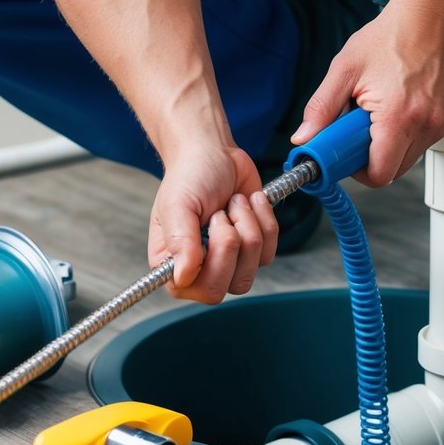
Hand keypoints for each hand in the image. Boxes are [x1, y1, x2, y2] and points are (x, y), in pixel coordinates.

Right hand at [147, 141, 278, 302]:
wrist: (215, 154)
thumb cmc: (189, 177)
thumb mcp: (178, 205)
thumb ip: (179, 242)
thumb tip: (182, 278)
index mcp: (173, 265)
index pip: (199, 289)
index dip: (214, 263)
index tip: (208, 226)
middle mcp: (201, 270)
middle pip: (231, 284)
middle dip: (233, 241)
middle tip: (221, 213)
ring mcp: (231, 262)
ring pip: (254, 266)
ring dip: (248, 226)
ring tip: (233, 204)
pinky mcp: (255, 250)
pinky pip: (270, 251)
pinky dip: (264, 221)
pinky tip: (250, 202)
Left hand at [291, 0, 443, 186]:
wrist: (428, 17)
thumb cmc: (390, 37)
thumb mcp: (344, 70)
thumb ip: (322, 108)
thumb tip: (304, 137)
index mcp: (398, 118)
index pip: (379, 174)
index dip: (357, 171)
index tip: (345, 154)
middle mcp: (424, 125)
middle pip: (393, 171)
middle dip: (371, 158)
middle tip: (358, 130)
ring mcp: (439, 124)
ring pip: (407, 158)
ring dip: (388, 145)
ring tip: (378, 113)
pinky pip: (420, 142)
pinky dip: (405, 134)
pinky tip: (396, 107)